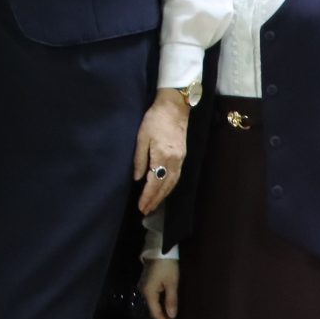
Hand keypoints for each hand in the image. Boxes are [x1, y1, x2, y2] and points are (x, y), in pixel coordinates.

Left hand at [133, 89, 189, 214]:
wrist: (174, 107)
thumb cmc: (154, 119)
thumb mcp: (142, 137)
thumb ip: (139, 159)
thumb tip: (137, 178)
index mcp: (162, 156)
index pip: (154, 182)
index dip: (148, 196)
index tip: (141, 207)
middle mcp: (174, 161)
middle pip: (165, 186)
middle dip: (155, 200)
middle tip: (145, 211)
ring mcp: (180, 159)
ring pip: (172, 183)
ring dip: (163, 196)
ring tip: (153, 205)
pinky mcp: (182, 156)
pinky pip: (176, 177)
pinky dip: (170, 187)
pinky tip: (164, 190)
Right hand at [143, 258, 181, 318]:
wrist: (160, 248)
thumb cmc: (167, 265)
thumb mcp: (172, 283)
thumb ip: (171, 300)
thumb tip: (172, 316)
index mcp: (149, 293)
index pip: (156, 313)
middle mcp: (144, 292)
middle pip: (154, 310)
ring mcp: (145, 287)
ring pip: (154, 305)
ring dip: (164, 314)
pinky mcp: (148, 283)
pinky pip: (154, 299)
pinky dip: (162, 307)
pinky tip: (168, 311)